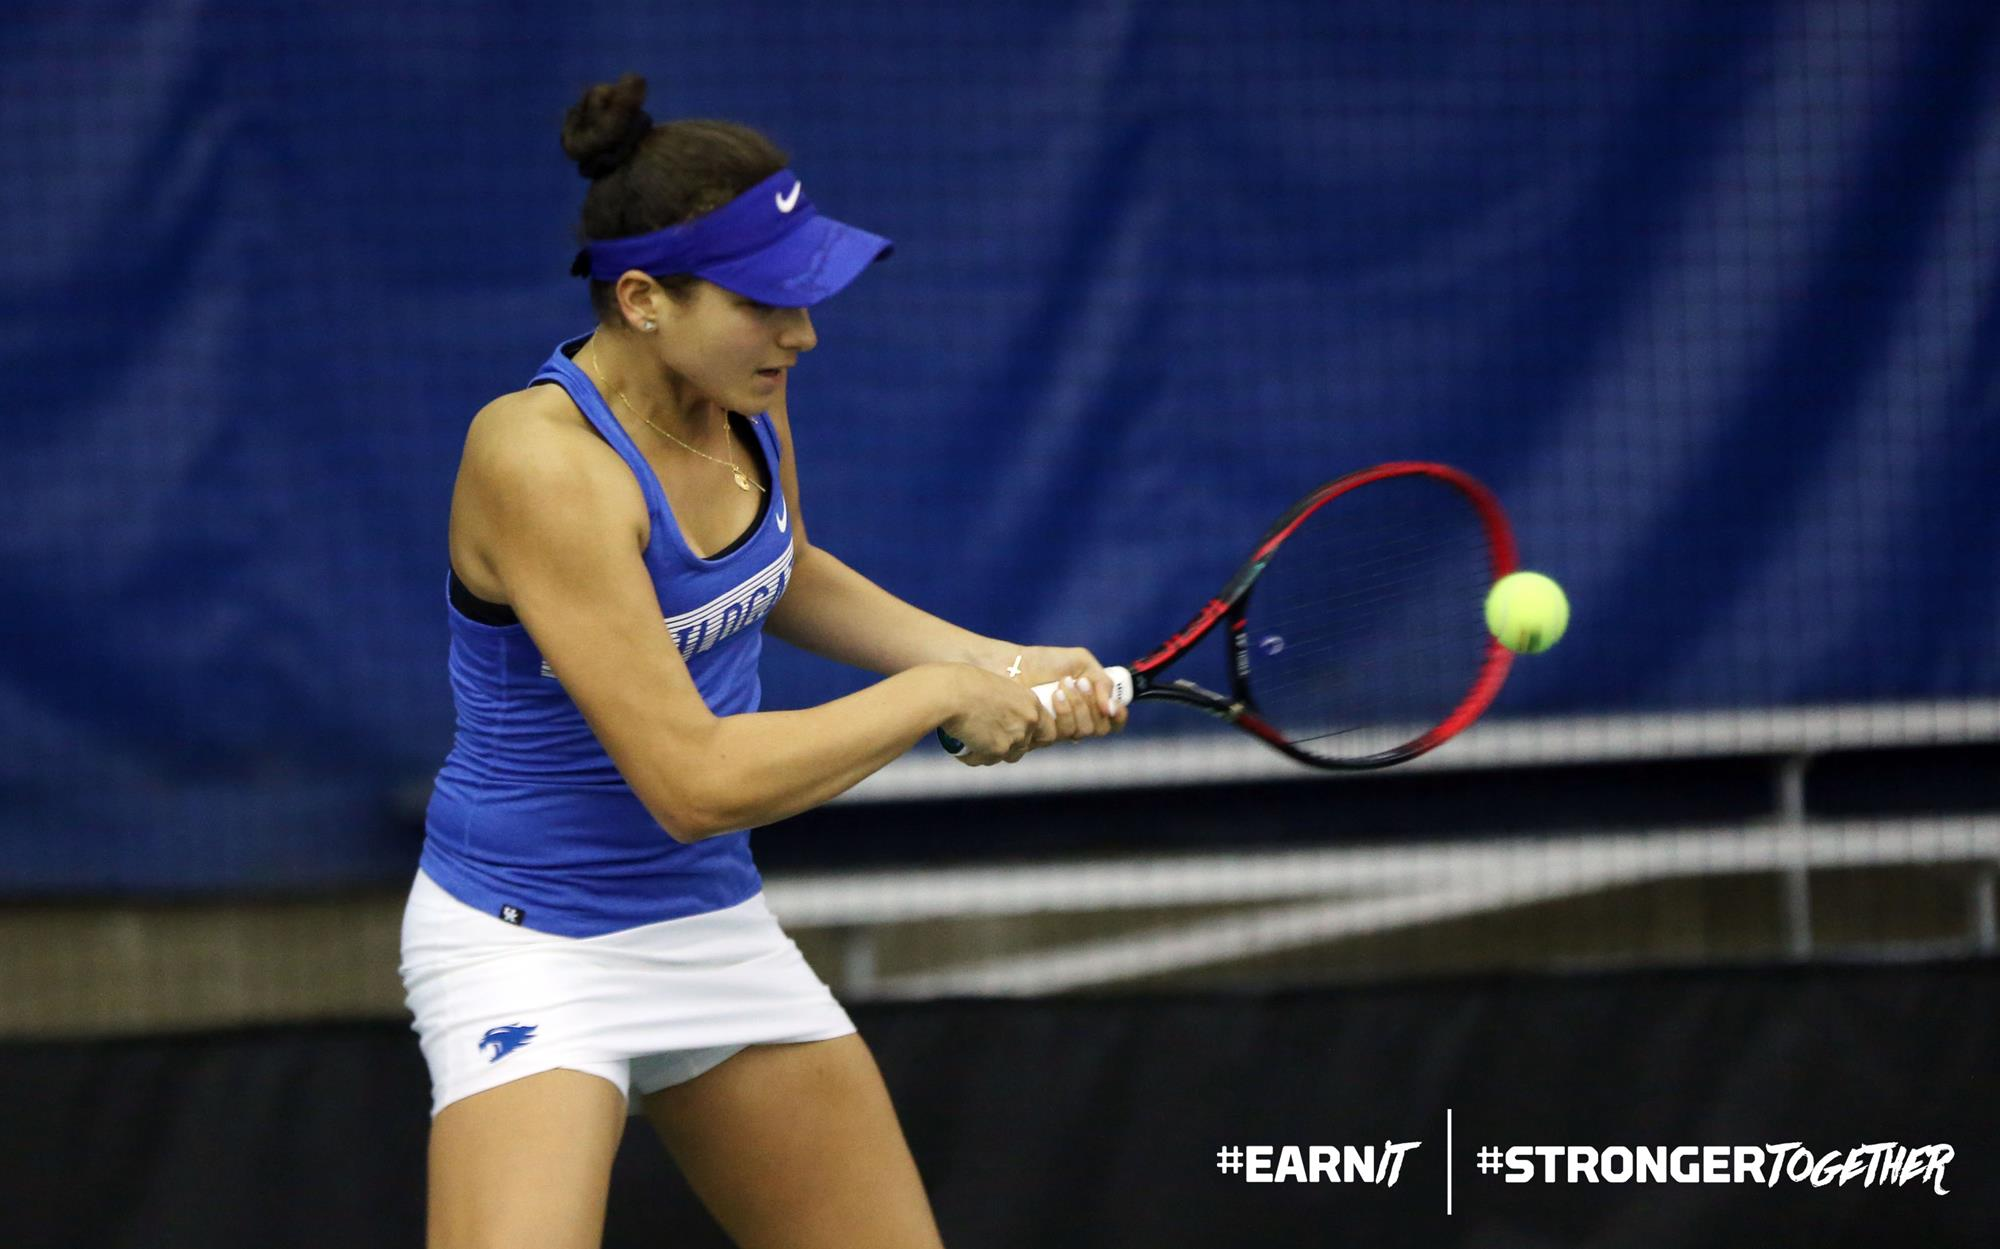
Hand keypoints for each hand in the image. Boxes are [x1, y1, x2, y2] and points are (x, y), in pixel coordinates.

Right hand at [937, 664, 1052, 765]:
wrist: (951, 692)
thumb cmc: (967, 682)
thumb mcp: (998, 688)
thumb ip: (1009, 705)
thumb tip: (1003, 717)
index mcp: (1031, 702)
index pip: (1048, 731)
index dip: (1034, 737)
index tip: (1020, 737)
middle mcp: (1028, 721)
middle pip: (1025, 747)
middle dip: (1008, 746)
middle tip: (989, 738)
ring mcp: (1014, 738)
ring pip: (1006, 756)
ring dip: (991, 753)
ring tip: (971, 741)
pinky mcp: (997, 750)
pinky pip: (986, 761)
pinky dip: (973, 757)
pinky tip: (962, 749)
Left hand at [995, 645, 1128, 747]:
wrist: (1013, 664)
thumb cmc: (1044, 662)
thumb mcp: (1082, 662)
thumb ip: (1103, 681)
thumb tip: (1111, 707)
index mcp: (1089, 705)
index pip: (1112, 722)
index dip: (1118, 717)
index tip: (1114, 705)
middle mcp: (1076, 721)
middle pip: (1100, 728)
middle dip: (1093, 703)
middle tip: (1081, 683)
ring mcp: (1059, 730)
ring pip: (1083, 731)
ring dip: (1078, 705)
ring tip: (1063, 683)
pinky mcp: (1042, 736)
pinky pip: (1063, 734)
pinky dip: (1064, 711)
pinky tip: (1054, 694)